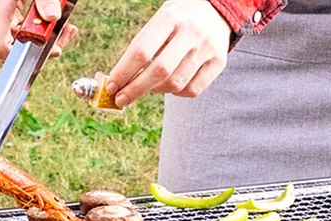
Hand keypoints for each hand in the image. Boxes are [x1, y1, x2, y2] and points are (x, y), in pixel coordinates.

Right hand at [0, 0, 73, 61]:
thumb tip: (52, 17)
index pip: (1, 48)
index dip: (24, 57)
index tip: (49, 50)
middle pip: (15, 46)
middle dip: (43, 46)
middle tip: (65, 37)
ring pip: (20, 39)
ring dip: (45, 37)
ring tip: (66, 28)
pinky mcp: (3, 12)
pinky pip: (20, 29)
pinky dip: (39, 28)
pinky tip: (58, 22)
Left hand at [105, 0, 230, 105]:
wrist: (214, 10)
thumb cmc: (176, 20)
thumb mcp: (158, 21)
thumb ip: (141, 47)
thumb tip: (119, 80)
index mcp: (170, 17)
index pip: (142, 51)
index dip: (123, 72)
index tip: (111, 87)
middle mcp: (190, 32)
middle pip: (159, 71)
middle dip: (135, 89)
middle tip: (121, 99)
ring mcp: (207, 48)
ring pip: (176, 84)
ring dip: (156, 90)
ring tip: (150, 86)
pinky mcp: (218, 62)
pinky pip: (192, 90)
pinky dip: (176, 93)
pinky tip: (170, 86)